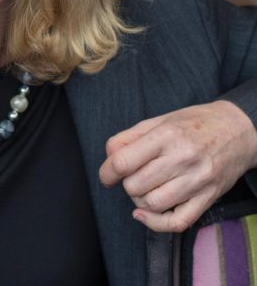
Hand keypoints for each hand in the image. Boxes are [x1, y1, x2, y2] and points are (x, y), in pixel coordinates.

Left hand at [99, 101, 256, 231]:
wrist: (238, 130)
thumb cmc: (193, 125)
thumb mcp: (158, 121)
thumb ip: (128, 138)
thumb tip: (108, 159)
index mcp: (166, 136)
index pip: (123, 162)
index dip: (107, 172)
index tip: (107, 175)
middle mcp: (182, 158)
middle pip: (134, 185)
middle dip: (126, 184)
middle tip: (132, 177)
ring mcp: (198, 180)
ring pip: (152, 204)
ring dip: (140, 201)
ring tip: (144, 189)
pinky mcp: (209, 197)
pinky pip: (178, 222)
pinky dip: (156, 223)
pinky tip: (145, 213)